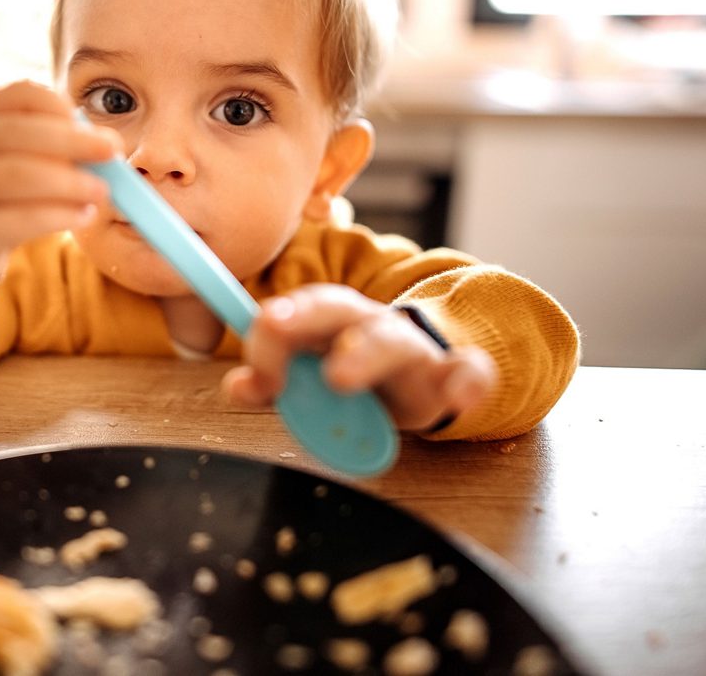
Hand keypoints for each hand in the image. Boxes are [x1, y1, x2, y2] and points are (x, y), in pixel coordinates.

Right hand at [0, 80, 118, 306]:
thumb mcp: (8, 168)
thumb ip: (47, 152)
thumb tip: (106, 145)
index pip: (13, 94)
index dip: (56, 104)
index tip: (90, 124)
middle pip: (15, 132)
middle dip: (71, 141)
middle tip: (111, 152)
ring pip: (15, 175)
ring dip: (68, 181)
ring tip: (101, 191)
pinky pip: (15, 219)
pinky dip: (57, 215)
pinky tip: (83, 215)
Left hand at [222, 284, 496, 431]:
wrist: (427, 377)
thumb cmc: (360, 374)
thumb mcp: (313, 381)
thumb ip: (275, 383)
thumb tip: (235, 385)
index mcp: (332, 321)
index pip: (297, 310)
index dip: (273, 323)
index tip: (254, 330)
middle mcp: (369, 325)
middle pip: (336, 309)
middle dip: (303, 317)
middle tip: (272, 327)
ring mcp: (412, 350)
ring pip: (391, 341)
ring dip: (363, 353)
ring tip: (336, 377)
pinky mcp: (451, 378)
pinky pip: (469, 372)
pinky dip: (467, 382)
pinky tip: (461, 396)